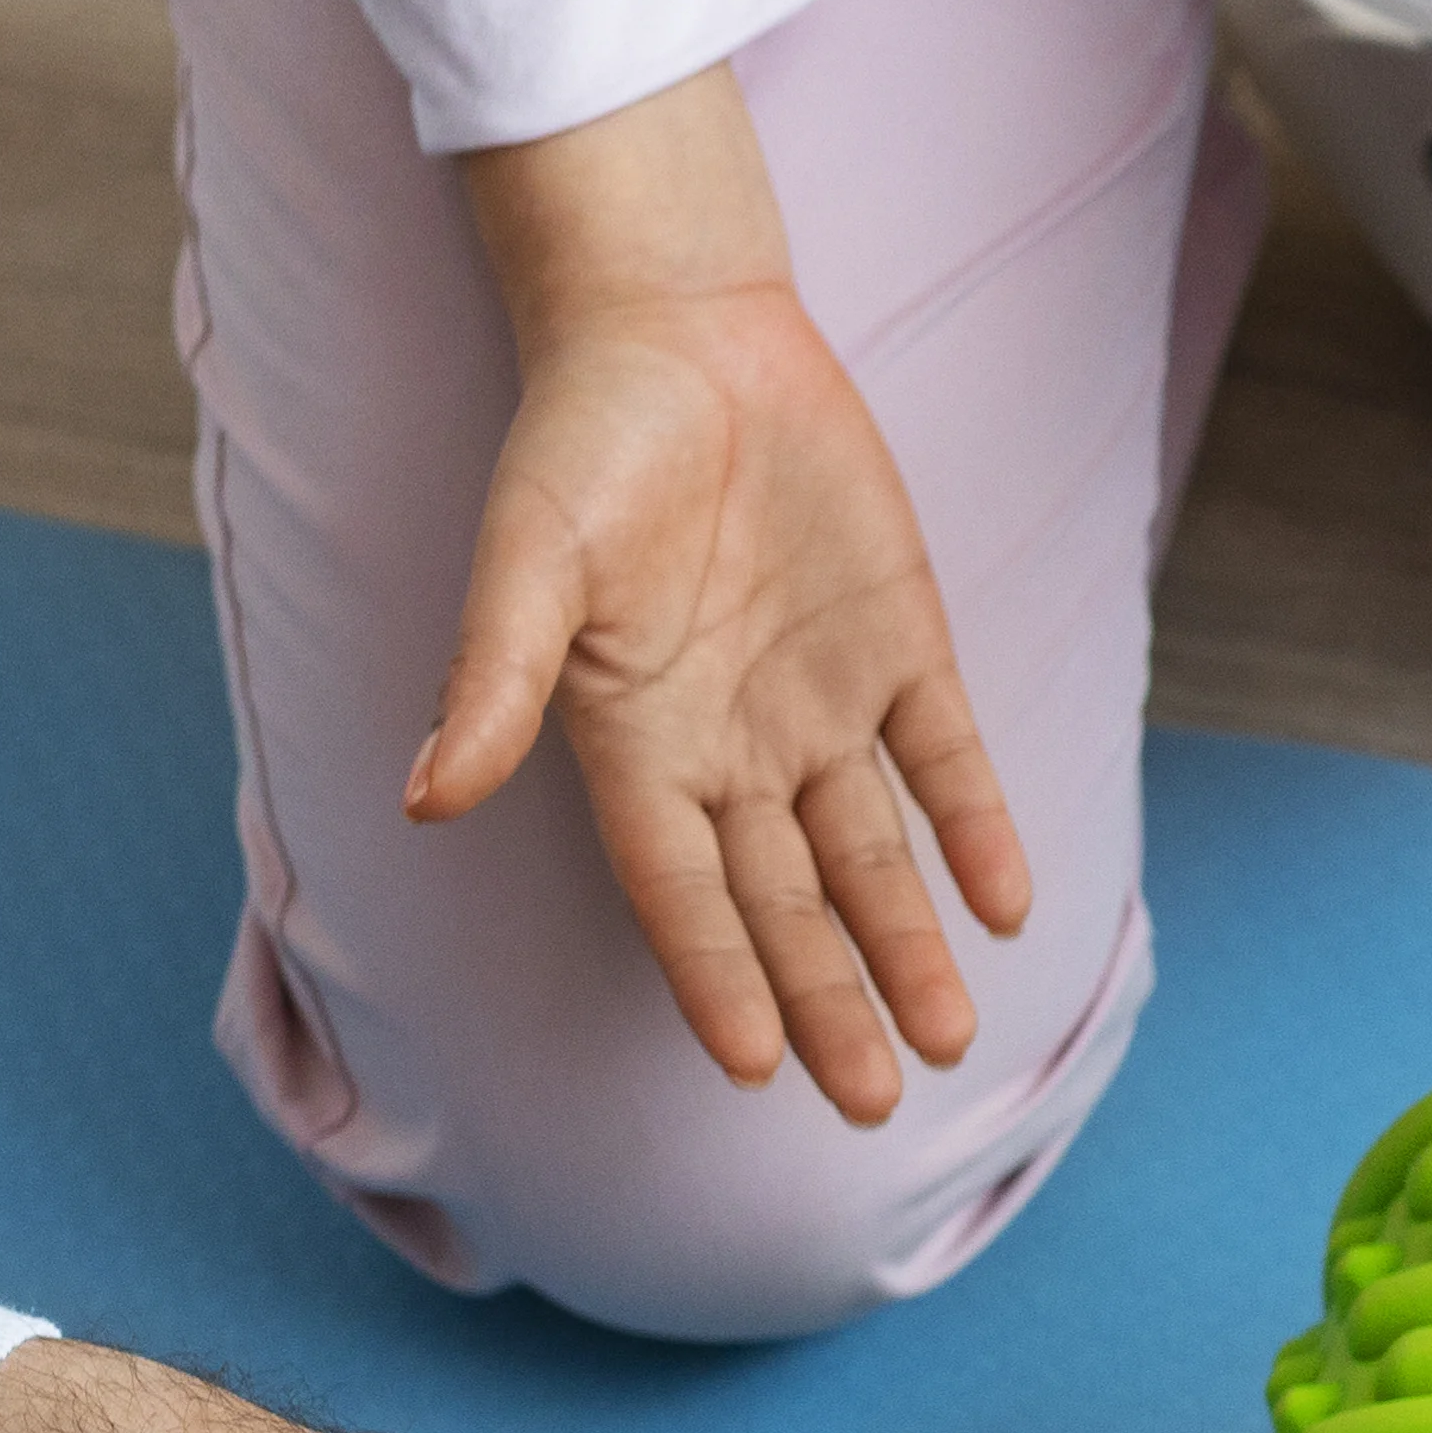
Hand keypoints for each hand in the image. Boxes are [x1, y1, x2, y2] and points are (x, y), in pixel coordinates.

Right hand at [418, 62, 1030, 1118]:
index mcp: (635, 746)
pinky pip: (942, 760)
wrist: (682, 333)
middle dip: (828, 999)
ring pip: (871, 856)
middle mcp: (731, 749)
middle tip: (874, 1099)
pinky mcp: (899, 647)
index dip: (716, 976)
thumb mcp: (528, 560)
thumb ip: (492, 681)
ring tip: (950, 1036)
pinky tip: (1005, 905)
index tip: (754, 1065)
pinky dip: (973, 829)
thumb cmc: (584, 445)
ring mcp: (820, 705)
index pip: (679, 892)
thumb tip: (426, 798)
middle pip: (784, 904)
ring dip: (908, 943)